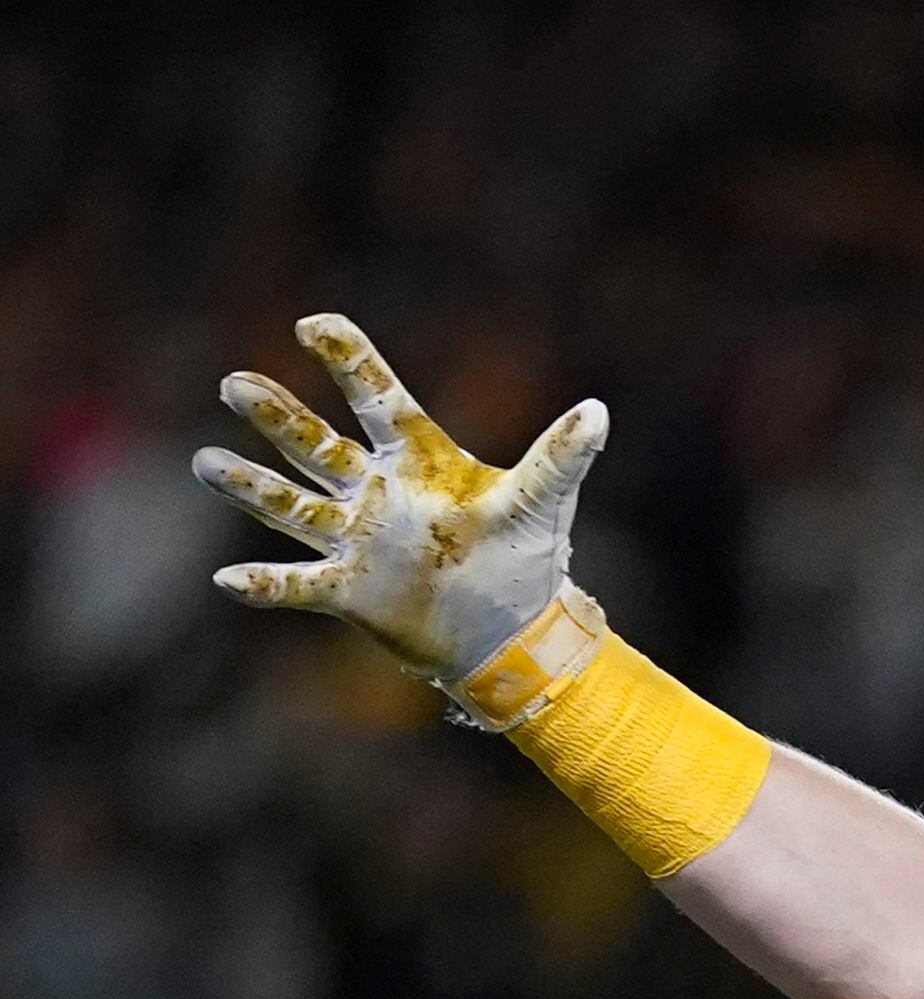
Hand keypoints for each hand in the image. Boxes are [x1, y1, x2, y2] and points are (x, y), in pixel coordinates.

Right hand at [193, 313, 604, 686]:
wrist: (515, 632)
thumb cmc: (525, 559)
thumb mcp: (541, 503)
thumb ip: (561, 457)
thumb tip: (599, 410)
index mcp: (418, 460)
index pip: (377, 399)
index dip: (349, 361)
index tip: (315, 324)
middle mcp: (375, 491)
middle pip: (315, 444)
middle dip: (276, 416)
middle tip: (236, 383)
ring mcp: (356, 538)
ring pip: (290, 505)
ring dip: (249, 487)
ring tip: (206, 464)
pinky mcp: (349, 590)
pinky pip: (297, 585)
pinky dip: (265, 585)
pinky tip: (228, 581)